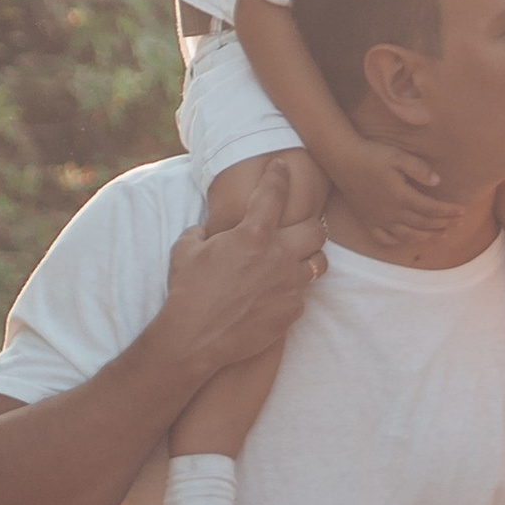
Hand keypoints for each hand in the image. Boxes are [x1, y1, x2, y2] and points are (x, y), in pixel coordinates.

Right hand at [167, 178, 323, 371]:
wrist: (195, 337)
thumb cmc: (188, 290)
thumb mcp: (185, 249)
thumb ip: (201, 232)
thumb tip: (206, 230)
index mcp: (253, 234)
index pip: (274, 193)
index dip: (279, 175)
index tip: (282, 166)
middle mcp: (279, 256)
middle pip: (316, 230)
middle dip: (310, 226)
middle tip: (298, 230)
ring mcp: (289, 285)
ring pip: (319, 264)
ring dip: (309, 260)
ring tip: (295, 263)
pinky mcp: (292, 311)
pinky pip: (302, 296)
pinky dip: (292, 293)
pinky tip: (275, 296)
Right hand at [331, 139, 455, 251]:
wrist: (341, 158)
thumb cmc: (371, 154)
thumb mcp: (397, 156)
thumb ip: (419, 168)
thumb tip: (437, 182)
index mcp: (401, 197)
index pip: (432, 209)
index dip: (449, 212)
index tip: (463, 211)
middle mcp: (391, 213)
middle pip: (423, 224)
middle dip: (444, 224)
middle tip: (459, 223)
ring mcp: (378, 219)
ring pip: (408, 235)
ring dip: (427, 236)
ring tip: (442, 234)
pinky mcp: (367, 220)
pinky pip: (385, 238)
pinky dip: (399, 241)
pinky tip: (408, 239)